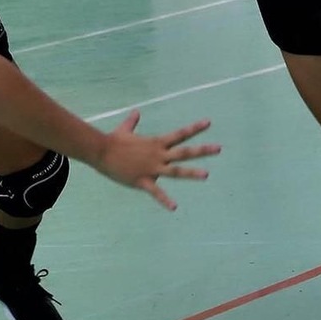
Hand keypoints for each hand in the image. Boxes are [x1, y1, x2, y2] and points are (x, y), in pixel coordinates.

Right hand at [90, 111, 215, 209]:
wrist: (101, 151)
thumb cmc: (113, 141)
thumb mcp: (125, 130)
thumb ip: (133, 122)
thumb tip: (136, 112)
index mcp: (156, 143)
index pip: (180, 134)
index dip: (195, 128)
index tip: (208, 122)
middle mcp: (158, 154)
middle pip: (184, 151)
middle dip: (202, 150)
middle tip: (219, 148)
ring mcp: (152, 168)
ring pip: (176, 170)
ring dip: (191, 172)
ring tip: (206, 175)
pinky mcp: (142, 180)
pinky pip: (156, 192)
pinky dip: (165, 200)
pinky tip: (174, 207)